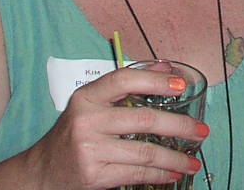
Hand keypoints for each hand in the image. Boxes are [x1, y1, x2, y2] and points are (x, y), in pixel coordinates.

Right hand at [25, 67, 208, 189]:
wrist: (42, 171)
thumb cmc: (74, 133)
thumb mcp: (92, 104)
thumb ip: (126, 87)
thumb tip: (167, 68)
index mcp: (87, 96)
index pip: (124, 80)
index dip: (155, 80)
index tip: (182, 86)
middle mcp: (87, 120)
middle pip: (143, 119)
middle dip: (179, 126)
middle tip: (201, 130)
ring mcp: (89, 149)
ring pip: (144, 152)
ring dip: (175, 158)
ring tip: (193, 161)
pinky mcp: (93, 175)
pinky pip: (136, 174)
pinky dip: (160, 174)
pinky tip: (174, 173)